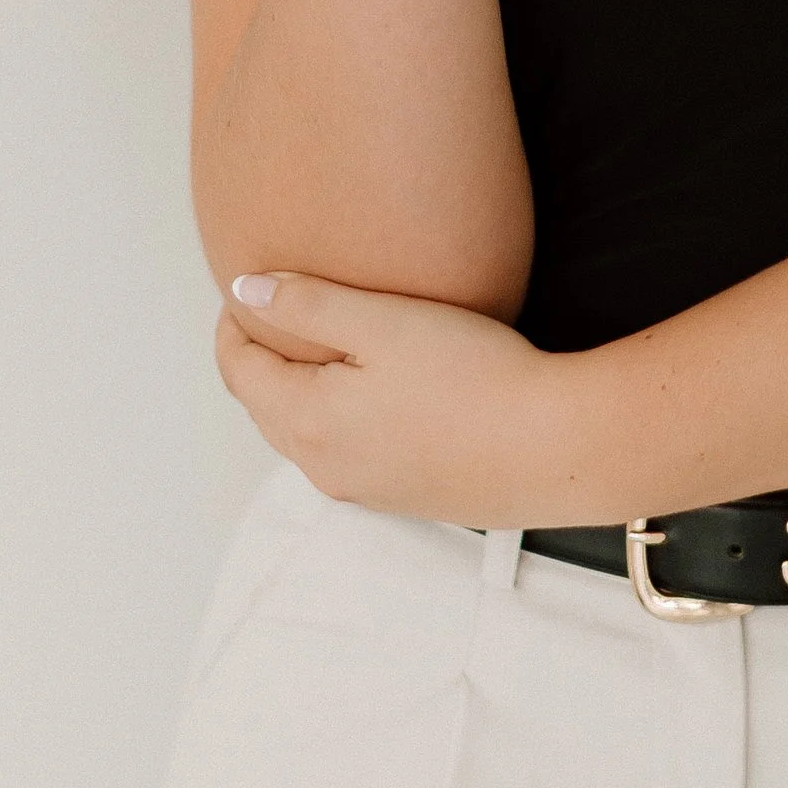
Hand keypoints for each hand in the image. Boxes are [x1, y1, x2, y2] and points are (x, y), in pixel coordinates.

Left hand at [216, 272, 594, 525]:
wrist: (553, 447)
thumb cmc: (473, 377)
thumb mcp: (384, 322)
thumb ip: (308, 303)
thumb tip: (245, 290)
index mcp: (309, 422)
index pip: (240, 371)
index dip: (234, 326)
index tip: (246, 290)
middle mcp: (326, 467)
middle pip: (266, 407)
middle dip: (262, 359)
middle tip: (276, 311)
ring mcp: (364, 489)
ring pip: (306, 434)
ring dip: (299, 391)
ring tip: (323, 345)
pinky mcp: (403, 497)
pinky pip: (347, 453)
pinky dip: (338, 417)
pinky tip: (375, 390)